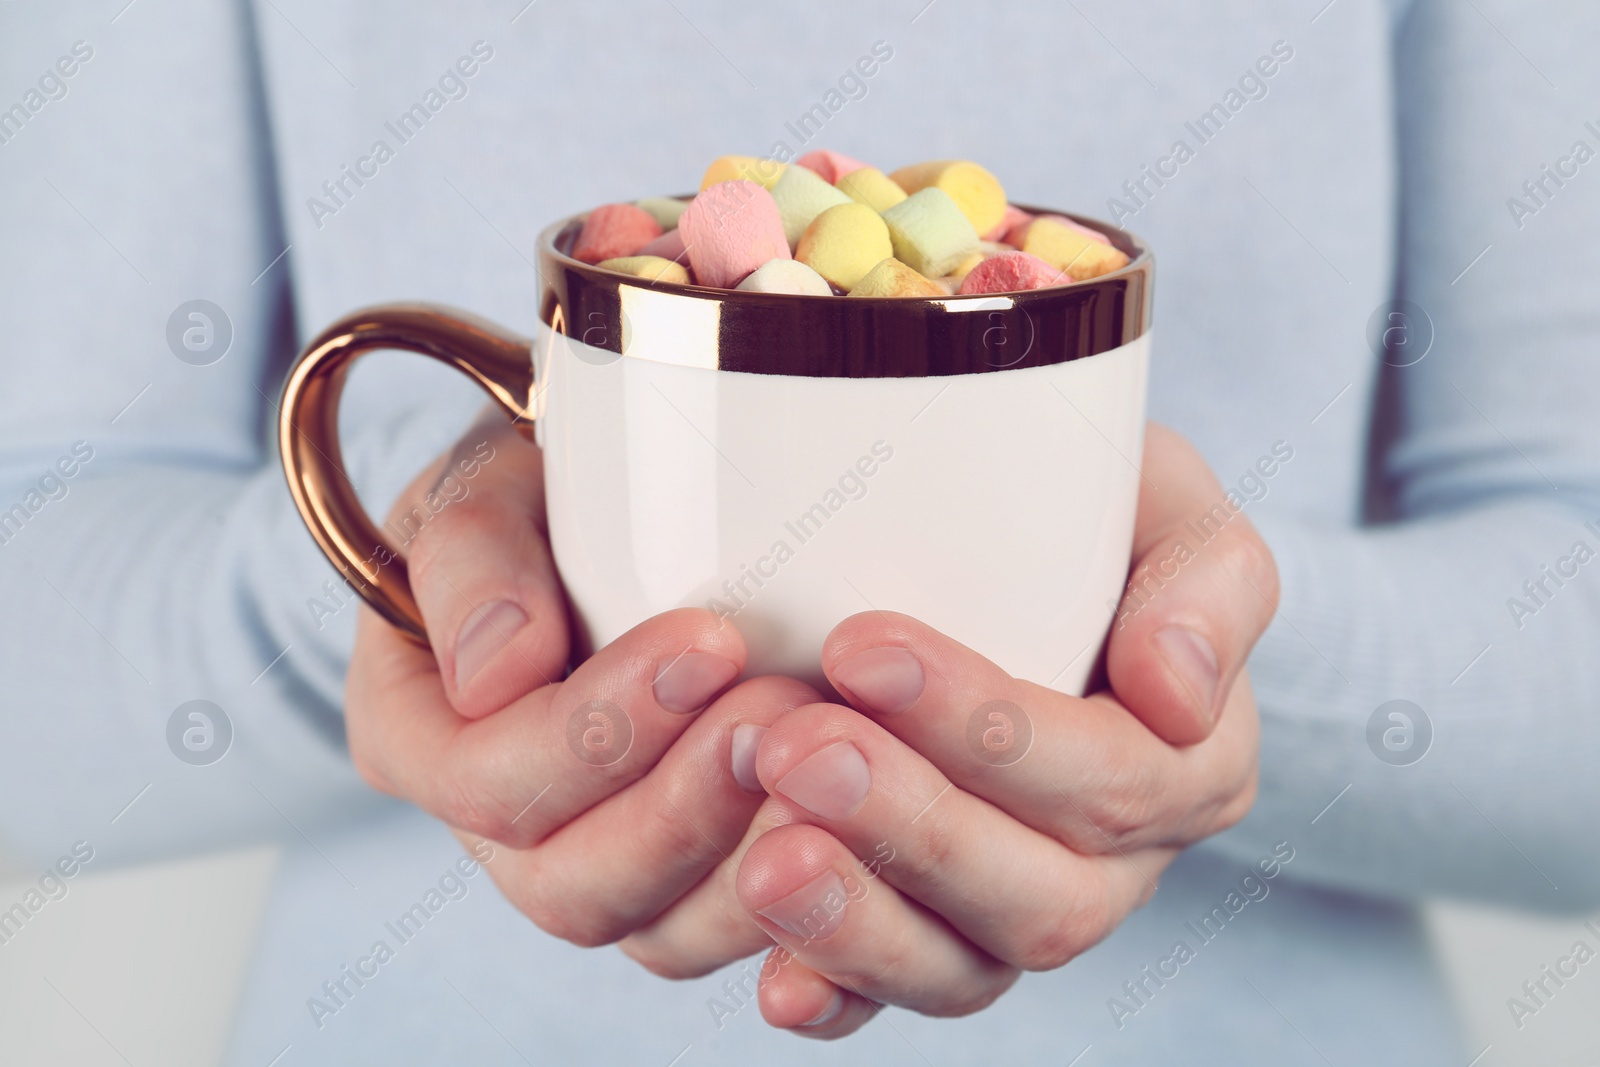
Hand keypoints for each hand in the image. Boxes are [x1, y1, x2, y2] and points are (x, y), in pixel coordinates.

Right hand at [344, 414, 817, 952]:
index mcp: (417, 737)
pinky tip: (860, 835)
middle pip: (567, 884)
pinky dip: (797, 897)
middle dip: (680, 810)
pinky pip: (731, 931)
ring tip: (832, 768)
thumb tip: (496, 671)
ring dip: (747, 863)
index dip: (593, 731)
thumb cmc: (539, 492)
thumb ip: (469, 554)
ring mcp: (591, 867)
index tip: (707, 641)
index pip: (484, 778)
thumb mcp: (481, 482)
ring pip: (657, 931)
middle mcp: (494, 829)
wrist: (616, 520)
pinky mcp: (681, 886)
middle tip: (778, 715)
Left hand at [732, 423, 1277, 1035]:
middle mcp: (1116, 868)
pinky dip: (835, 996)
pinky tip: (775, 984)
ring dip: (860, 923)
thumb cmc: (1087, 513)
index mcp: (1192, 767)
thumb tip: (1176, 694)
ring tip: (766, 861)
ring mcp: (1016, 916)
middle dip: (911, 827)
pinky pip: (890, 1002)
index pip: (1109, 778)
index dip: (988, 728)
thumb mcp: (1168, 510)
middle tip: (794, 746)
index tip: (863, 647)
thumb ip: (1207, 582)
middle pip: (1038, 896)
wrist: (1009, 545)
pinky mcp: (932, 940)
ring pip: (962, 969)